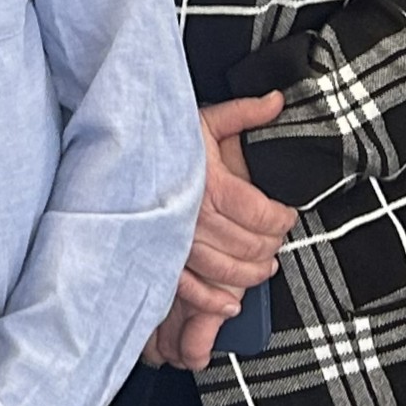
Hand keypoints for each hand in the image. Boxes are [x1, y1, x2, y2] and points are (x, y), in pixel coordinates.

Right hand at [146, 96, 297, 367]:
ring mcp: (176, 241)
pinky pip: (189, 288)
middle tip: (278, 240)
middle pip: (249, 244)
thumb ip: (245, 112)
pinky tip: (230, 305)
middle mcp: (195, 216)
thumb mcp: (204, 118)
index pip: (261, 215)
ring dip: (251, 274)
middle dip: (271, 246)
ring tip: (264, 268)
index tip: (288, 216)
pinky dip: (212, 301)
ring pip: (227, 270)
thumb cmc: (161, 137)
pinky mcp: (159, 256)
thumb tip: (277, 101)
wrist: (117, 151)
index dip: (281, 220)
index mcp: (212, 183)